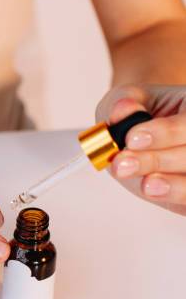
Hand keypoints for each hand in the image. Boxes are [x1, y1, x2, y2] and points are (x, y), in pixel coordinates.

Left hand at [96, 84, 185, 215]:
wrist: (139, 138)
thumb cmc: (138, 115)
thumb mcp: (128, 100)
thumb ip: (124, 102)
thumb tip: (122, 111)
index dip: (164, 133)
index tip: (132, 139)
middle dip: (157, 161)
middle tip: (122, 165)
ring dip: (171, 186)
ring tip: (145, 184)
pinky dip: (174, 198)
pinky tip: (157, 194)